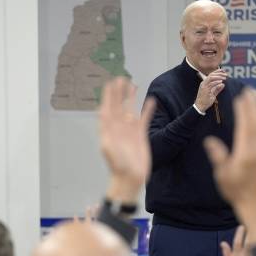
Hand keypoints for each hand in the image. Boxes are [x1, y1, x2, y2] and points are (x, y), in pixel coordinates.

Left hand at [99, 77, 155, 201]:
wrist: (130, 177)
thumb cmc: (117, 164)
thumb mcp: (108, 147)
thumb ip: (106, 130)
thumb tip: (103, 113)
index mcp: (108, 128)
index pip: (107, 108)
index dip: (108, 96)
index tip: (110, 83)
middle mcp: (118, 127)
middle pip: (118, 105)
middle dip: (119, 93)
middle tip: (121, 78)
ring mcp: (130, 130)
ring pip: (130, 109)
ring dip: (131, 98)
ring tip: (132, 84)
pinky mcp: (141, 135)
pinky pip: (144, 119)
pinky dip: (147, 110)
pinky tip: (151, 100)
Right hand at [194, 69, 226, 111]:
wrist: (200, 107)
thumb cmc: (206, 101)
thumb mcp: (213, 94)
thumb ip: (217, 89)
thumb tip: (223, 84)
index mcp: (205, 83)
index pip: (211, 75)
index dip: (217, 72)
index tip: (224, 71)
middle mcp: (203, 83)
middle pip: (211, 75)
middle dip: (219, 73)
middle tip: (226, 75)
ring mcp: (204, 86)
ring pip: (211, 78)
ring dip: (219, 77)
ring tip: (225, 78)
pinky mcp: (205, 90)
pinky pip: (211, 84)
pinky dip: (216, 82)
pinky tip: (221, 82)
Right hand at [204, 89, 255, 207]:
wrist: (252, 201)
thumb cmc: (235, 189)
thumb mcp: (222, 174)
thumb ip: (218, 156)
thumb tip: (209, 141)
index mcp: (246, 154)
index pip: (246, 127)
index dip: (243, 111)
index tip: (240, 98)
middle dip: (252, 105)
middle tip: (248, 90)